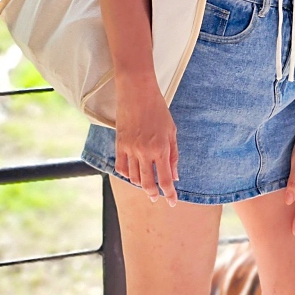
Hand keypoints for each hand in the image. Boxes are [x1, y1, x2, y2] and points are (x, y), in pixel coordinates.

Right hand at [114, 75, 178, 204]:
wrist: (137, 93)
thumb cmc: (158, 110)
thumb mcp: (172, 131)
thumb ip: (173, 155)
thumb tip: (174, 176)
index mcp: (161, 149)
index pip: (165, 180)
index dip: (170, 194)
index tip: (173, 202)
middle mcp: (144, 152)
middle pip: (147, 184)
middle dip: (153, 194)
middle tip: (156, 198)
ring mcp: (130, 149)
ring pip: (133, 178)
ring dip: (140, 184)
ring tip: (146, 184)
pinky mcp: (119, 145)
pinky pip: (120, 168)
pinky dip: (126, 174)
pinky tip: (132, 174)